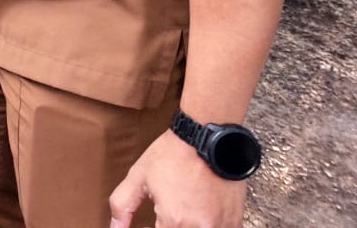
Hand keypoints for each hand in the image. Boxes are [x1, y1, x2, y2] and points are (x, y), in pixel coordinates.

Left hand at [109, 130, 247, 227]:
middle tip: (165, 215)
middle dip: (168, 226)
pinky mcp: (234, 223)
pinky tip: (197, 212)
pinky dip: (204, 225)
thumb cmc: (173, 155)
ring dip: (186, 226)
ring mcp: (220, 227)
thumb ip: (123, 205)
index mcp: (173, 221)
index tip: (148, 224)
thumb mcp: (138, 176)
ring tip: (181, 209)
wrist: (208, 138)